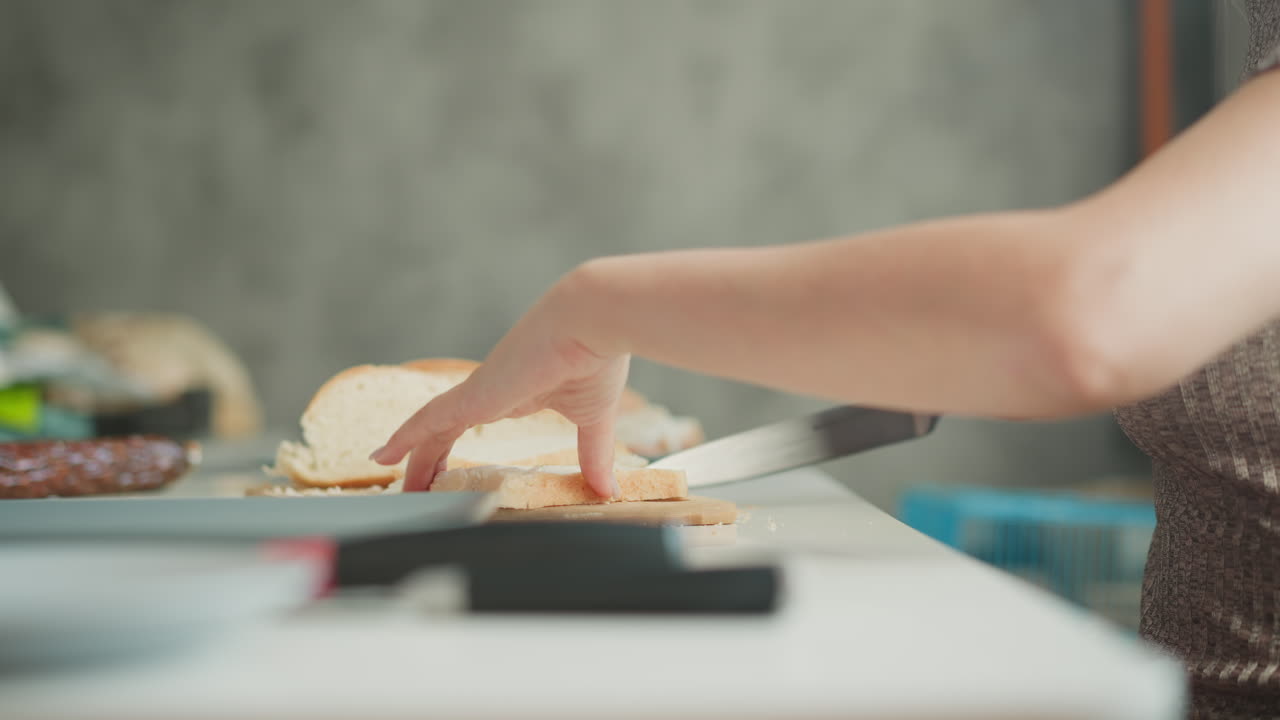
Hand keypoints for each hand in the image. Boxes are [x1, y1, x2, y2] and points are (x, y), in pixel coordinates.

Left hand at [369, 279, 629, 496]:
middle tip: (415, 488)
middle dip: (430, 458)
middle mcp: (491, 392)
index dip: (458, 444)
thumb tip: (607, 489)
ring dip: (412, 457)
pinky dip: (403, 438)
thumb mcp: (592, 417)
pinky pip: (427, 420)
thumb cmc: (596, 358)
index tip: (446, 467)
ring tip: (395, 484)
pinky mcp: (472, 396)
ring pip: (431, 428)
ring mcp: (478, 392)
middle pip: (446, 428)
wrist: (592, 322)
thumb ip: (593, 453)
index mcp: (517, 394)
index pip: (475, 421)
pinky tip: (381, 457)